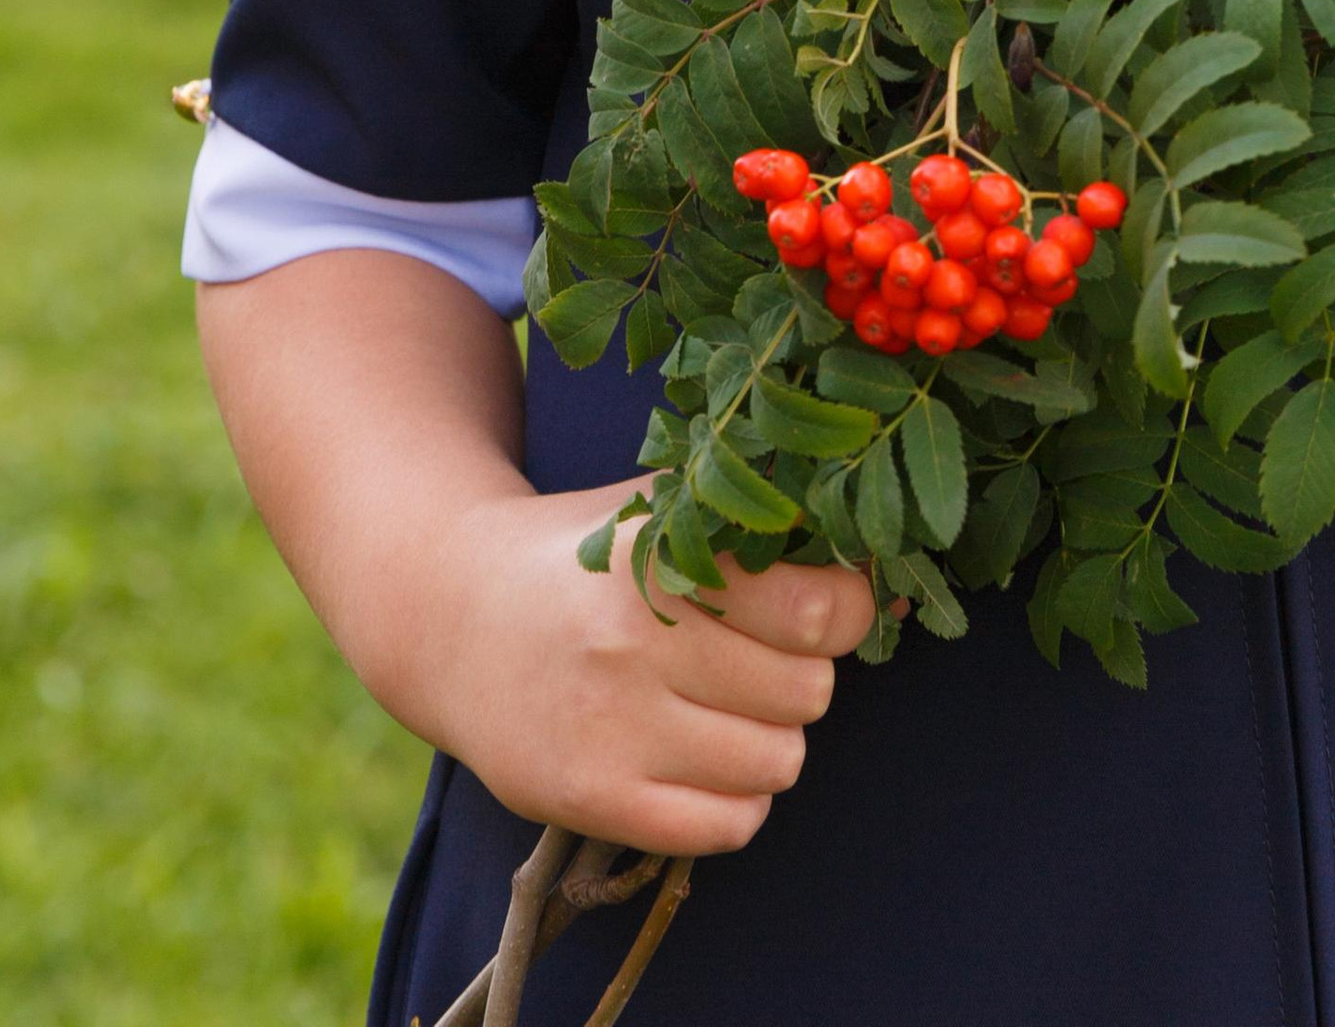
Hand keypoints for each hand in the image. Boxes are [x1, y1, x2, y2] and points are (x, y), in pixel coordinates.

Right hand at [426, 487, 875, 856]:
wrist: (452, 616)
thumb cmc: (584, 559)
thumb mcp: (661, 508)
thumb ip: (761, 524)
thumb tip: (882, 569)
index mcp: (664, 554)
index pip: (823, 610)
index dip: (845, 610)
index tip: (824, 607)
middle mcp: (637, 640)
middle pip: (809, 692)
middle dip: (802, 677)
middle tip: (759, 659)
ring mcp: (611, 725)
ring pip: (776, 764)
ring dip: (769, 740)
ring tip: (724, 709)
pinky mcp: (590, 795)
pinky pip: (726, 827)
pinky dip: (734, 801)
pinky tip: (700, 759)